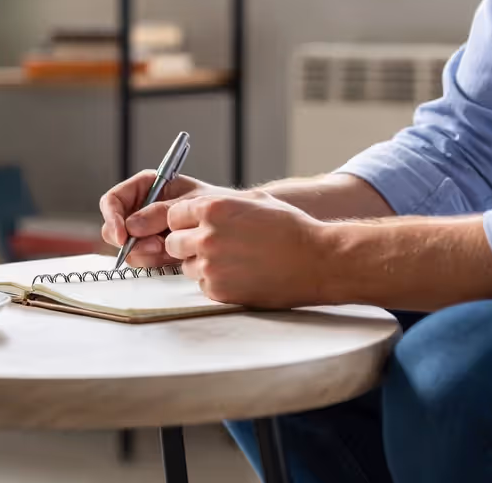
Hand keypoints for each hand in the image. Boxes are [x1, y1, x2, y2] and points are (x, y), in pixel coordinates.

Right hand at [98, 171, 232, 267]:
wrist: (234, 224)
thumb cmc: (216, 204)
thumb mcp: (190, 203)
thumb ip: (161, 213)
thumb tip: (132, 226)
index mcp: (146, 187)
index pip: (113, 200)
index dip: (112, 218)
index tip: (123, 236)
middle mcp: (141, 208)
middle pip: (114, 228)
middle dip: (131, 242)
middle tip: (157, 247)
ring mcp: (146, 231)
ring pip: (127, 248)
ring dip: (145, 254)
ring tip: (171, 250)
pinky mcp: (153, 249)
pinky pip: (142, 259)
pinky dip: (154, 261)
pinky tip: (173, 257)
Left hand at [165, 191, 330, 307]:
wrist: (318, 261)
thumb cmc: (290, 228)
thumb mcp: (253, 201)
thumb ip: (218, 203)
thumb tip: (192, 208)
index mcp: (212, 209)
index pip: (173, 215)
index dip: (185, 222)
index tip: (196, 227)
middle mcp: (207, 236)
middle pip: (173, 243)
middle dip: (187, 245)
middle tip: (213, 247)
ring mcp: (211, 265)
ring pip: (187, 266)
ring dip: (202, 264)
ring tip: (235, 261)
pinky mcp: (219, 290)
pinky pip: (203, 285)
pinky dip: (217, 282)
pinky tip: (242, 275)